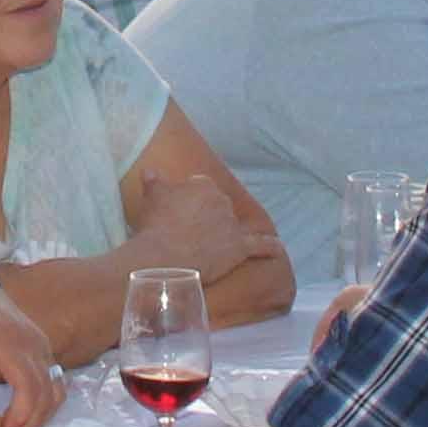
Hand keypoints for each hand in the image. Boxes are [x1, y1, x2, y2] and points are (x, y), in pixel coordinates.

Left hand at [0, 286, 61, 426]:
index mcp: (11, 342)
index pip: (30, 386)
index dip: (22, 415)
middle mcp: (34, 343)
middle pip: (47, 393)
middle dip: (30, 421)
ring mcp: (41, 345)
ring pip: (55, 389)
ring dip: (40, 414)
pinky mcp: (41, 349)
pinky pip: (52, 381)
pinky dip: (43, 401)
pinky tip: (22, 412)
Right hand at [138, 169, 263, 271]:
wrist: (164, 256)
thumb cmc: (155, 224)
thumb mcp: (152, 197)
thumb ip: (154, 181)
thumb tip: (150, 170)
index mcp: (203, 185)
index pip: (200, 186)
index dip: (190, 198)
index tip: (181, 208)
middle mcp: (222, 202)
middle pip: (218, 205)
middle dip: (208, 215)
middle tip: (191, 229)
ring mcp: (232, 225)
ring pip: (234, 224)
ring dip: (226, 231)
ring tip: (216, 241)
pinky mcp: (239, 248)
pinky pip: (259, 245)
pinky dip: (269, 247)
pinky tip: (277, 248)